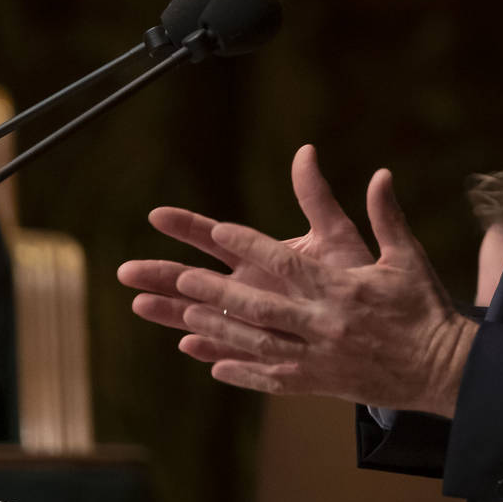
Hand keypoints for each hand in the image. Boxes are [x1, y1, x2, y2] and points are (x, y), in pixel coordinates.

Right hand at [117, 145, 371, 337]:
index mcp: (261, 257)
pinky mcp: (268, 350)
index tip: (156, 213)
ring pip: (204, 316)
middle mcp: (250, 288)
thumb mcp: (335, 232)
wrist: (378, 318)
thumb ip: (316, 196)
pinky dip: (213, 348)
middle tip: (123, 271)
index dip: (186, 225)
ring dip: (173, 312)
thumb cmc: (356, 273)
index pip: (214, 237)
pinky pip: (235, 352)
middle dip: (161, 274)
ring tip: (138, 305)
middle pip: (196, 279)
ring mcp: (254, 320)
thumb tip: (306, 150)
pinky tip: (188, 346)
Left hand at [118, 147, 476, 415]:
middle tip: (181, 279)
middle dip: (217, 293)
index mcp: (342, 288)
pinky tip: (213, 365)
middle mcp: (325, 324)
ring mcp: (320, 358)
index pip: (287, 263)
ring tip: (183, 319)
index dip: (251, 246)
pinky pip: (273, 379)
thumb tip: (381, 173)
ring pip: (259, 344)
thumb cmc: (424, 307)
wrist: (442, 368)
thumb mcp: (407, 256)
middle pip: (260, 307)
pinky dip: (242, 372)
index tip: (218, 230)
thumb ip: (386, 215)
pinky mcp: (321, 384)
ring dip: (218, 331)